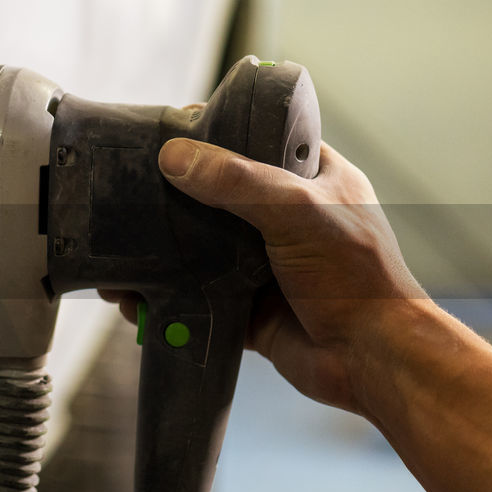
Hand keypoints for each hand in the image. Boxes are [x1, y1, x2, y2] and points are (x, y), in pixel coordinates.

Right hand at [103, 138, 425, 416]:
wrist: (371, 360)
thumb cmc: (357, 279)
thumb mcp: (297, 211)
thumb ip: (237, 182)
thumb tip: (176, 157)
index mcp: (314, 181)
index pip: (259, 143)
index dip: (217, 134)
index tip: (169, 131)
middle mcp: (287, 221)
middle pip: (220, 197)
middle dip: (175, 198)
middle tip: (129, 189)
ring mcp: (265, 266)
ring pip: (202, 250)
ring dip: (164, 253)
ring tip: (120, 246)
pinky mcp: (247, 309)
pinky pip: (195, 299)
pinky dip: (165, 301)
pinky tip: (134, 299)